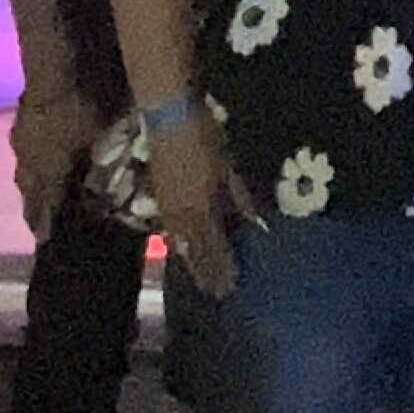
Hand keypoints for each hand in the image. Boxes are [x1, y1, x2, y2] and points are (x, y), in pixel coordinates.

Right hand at [10, 83, 105, 240]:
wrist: (51, 68)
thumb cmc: (80, 105)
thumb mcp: (99, 136)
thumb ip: (105, 162)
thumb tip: (121, 185)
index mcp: (48, 172)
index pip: (46, 208)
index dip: (47, 226)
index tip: (46, 243)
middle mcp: (29, 164)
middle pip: (30, 196)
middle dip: (35, 213)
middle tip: (39, 227)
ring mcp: (21, 144)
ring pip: (24, 177)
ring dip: (31, 190)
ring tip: (38, 200)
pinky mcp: (19, 126)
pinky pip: (24, 157)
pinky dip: (31, 167)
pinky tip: (38, 164)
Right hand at [146, 110, 248, 299]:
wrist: (168, 117)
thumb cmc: (205, 137)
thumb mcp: (228, 168)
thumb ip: (240, 199)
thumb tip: (255, 225)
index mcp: (202, 208)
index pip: (215, 247)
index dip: (224, 268)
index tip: (232, 286)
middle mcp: (183, 215)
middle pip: (196, 251)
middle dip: (207, 273)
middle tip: (216, 295)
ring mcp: (167, 208)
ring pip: (181, 244)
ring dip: (192, 263)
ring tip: (200, 282)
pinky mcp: (159, 198)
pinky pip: (171, 231)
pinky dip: (179, 245)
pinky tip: (182, 251)